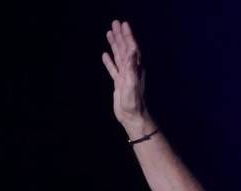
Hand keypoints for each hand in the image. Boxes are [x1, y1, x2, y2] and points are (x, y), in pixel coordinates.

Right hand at [101, 20, 152, 135]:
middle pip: (125, 48)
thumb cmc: (134, 102)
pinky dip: (109, 61)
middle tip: (115, 23)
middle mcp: (131, 70)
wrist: (132, 116)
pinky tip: (105, 55)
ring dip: (114, 45)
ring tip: (109, 33)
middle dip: (120, 36)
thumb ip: (132, 67)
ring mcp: (125, 76)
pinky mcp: (119, 83)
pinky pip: (113, 69)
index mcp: (135, 68)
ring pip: (119, 56)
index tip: (123, 25)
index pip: (131, 48)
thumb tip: (132, 51)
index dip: (128, 36)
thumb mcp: (132, 83)